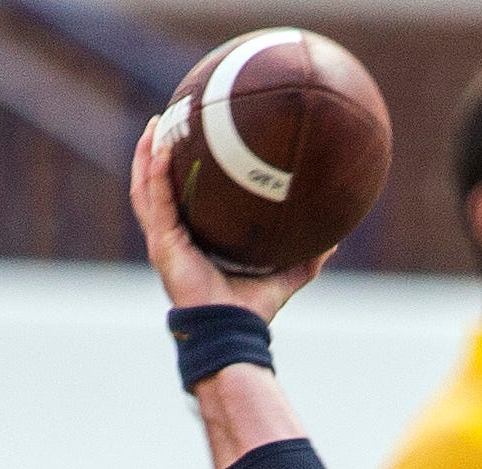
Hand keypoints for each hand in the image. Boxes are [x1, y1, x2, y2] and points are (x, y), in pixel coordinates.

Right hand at [129, 120, 331, 321]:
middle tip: (166, 122)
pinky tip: (161, 147)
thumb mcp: (284, 276)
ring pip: (146, 190)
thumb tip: (335, 240)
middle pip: (155, 189)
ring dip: (146, 156)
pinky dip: (155, 173)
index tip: (191, 142)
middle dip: (155, 155)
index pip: (181, 202)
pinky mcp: (163, 245)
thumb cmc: (250, 313)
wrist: (231, 333)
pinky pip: (155, 201)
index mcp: (194, 243)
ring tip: (156, 124)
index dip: (180, 174)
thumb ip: (307, 259)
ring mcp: (164, 242)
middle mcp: (174, 240)